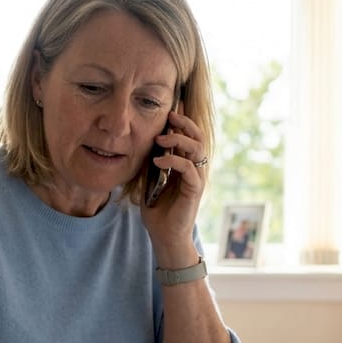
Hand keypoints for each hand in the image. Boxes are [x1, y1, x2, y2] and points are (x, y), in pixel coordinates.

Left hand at [141, 103, 208, 265]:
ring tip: (161, 139)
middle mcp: (195, 169)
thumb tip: (143, 142)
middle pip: (198, 137)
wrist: (165, 235)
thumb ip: (151, 162)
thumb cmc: (157, 209)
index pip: (189, 136)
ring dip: (179, 140)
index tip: (170, 107)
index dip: (184, 120)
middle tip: (169, 116)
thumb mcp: (150, 180)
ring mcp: (197, 179)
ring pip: (197, 149)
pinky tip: (158, 161)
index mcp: (186, 164)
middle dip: (185, 123)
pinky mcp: (194, 190)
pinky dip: (174, 161)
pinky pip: (189, 169)